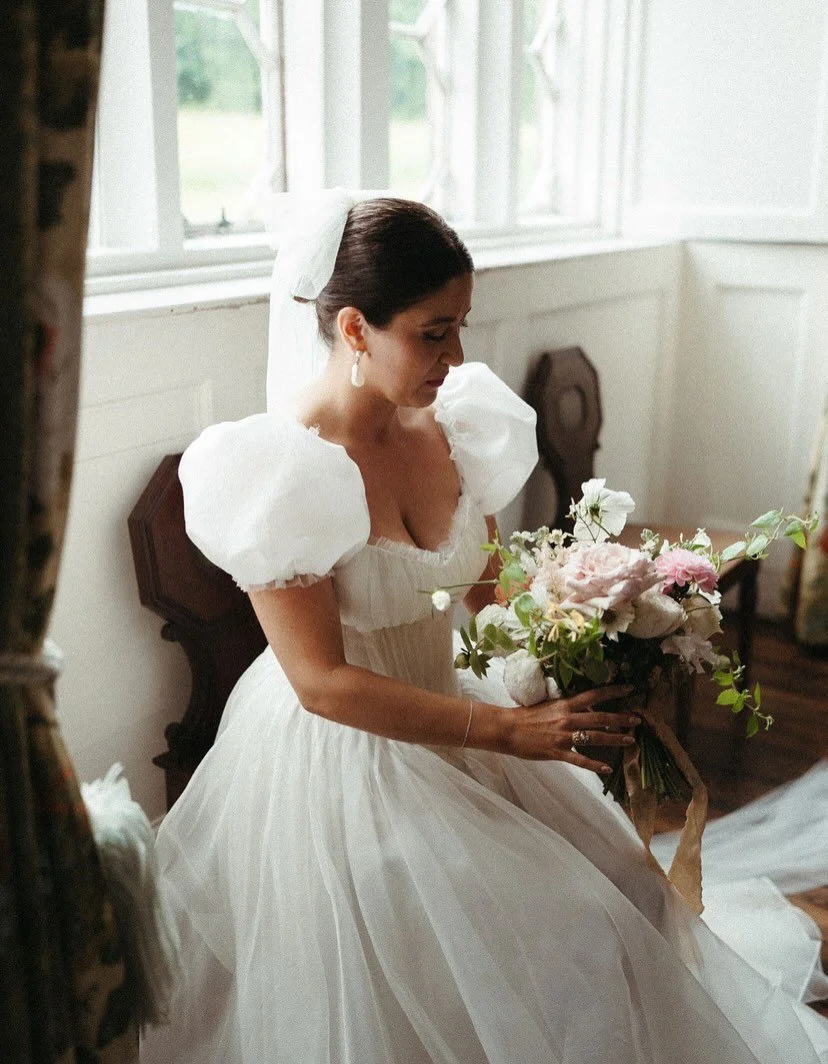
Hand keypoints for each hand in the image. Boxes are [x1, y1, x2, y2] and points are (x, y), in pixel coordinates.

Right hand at [503, 685, 638, 773]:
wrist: (507, 729)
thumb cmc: (524, 715)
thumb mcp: (547, 704)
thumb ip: (565, 706)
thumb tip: (582, 705)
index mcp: (565, 704)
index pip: (594, 695)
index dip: (613, 691)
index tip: (629, 688)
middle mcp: (567, 718)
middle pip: (600, 717)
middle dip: (621, 718)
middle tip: (637, 720)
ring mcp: (564, 736)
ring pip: (595, 737)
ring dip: (614, 738)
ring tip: (630, 740)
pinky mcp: (558, 752)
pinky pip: (580, 759)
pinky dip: (595, 765)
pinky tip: (607, 768)